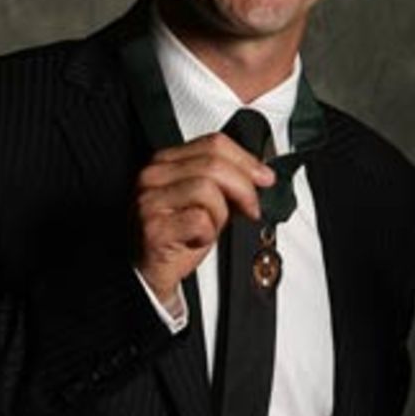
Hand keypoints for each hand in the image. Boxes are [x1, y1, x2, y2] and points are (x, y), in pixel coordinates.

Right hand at [134, 133, 274, 305]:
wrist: (151, 272)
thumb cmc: (177, 236)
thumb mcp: (206, 200)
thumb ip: (226, 181)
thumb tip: (259, 175)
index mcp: (166, 161)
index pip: (214, 143)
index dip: (246, 160)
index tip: (264, 177)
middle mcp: (153, 176)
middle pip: (214, 164)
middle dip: (243, 188)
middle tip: (252, 208)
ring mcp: (149, 201)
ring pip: (208, 190)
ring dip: (222, 214)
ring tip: (212, 227)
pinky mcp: (153, 228)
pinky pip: (200, 220)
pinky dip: (209, 234)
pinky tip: (198, 239)